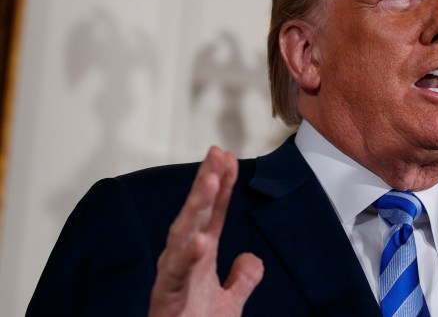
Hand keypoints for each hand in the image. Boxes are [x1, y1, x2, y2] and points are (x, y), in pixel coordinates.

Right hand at [149, 146, 263, 315]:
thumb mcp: (229, 304)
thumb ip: (242, 279)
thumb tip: (250, 258)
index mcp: (198, 260)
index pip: (211, 215)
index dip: (220, 186)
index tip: (228, 157)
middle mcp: (183, 263)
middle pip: (195, 216)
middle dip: (206, 184)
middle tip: (218, 154)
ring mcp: (174, 281)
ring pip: (181, 237)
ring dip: (196, 209)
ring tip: (210, 182)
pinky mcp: (168, 301)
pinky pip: (176, 277)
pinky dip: (185, 258)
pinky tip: (198, 241)